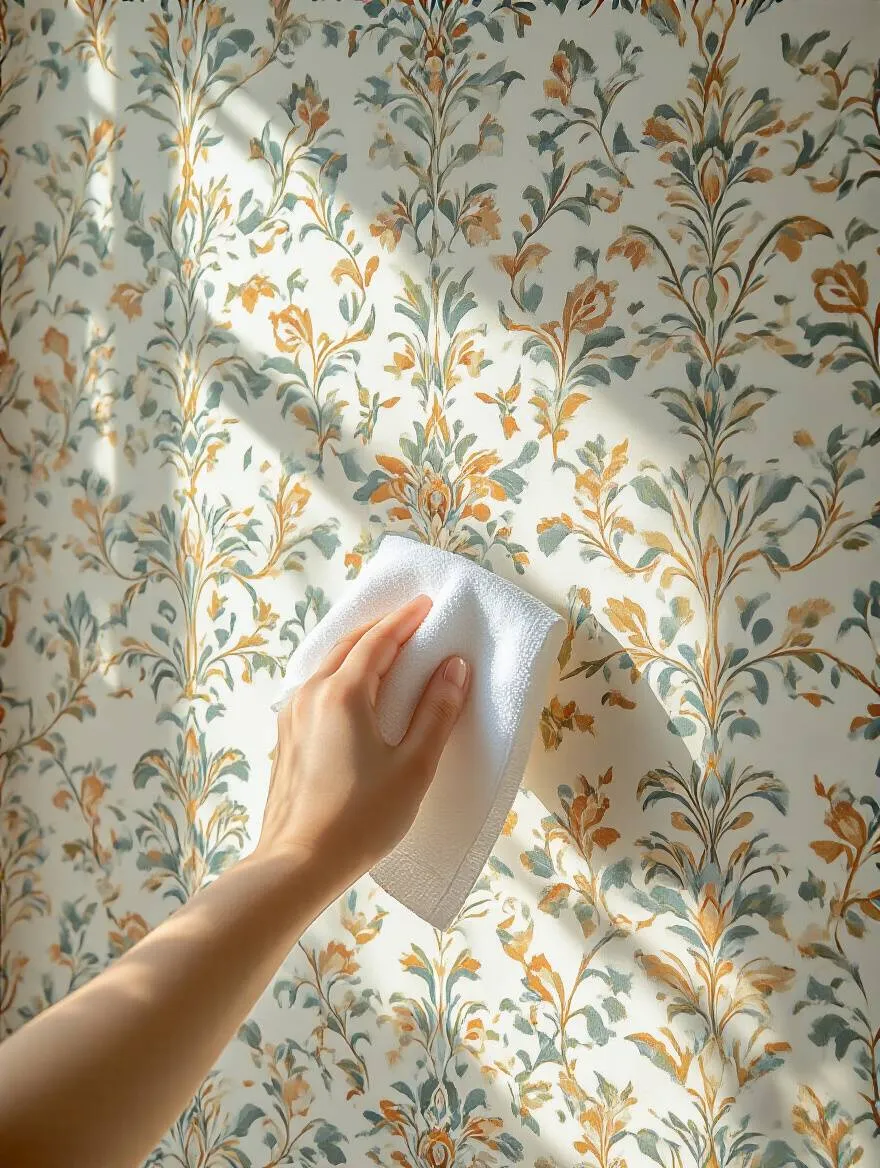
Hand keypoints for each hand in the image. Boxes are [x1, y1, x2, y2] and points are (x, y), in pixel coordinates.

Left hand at [255, 594, 469, 894]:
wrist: (298, 864)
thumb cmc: (361, 819)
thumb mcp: (413, 766)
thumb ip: (436, 712)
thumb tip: (454, 668)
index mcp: (342, 693)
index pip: (378, 641)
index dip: (405, 620)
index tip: (427, 605)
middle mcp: (310, 694)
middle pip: (348, 645)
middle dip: (381, 628)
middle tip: (411, 619)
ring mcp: (292, 715)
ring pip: (328, 665)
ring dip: (359, 648)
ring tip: (386, 646)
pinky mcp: (286, 736)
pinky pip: (316, 686)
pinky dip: (341, 672)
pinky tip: (354, 688)